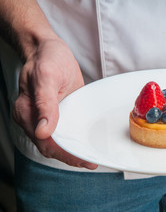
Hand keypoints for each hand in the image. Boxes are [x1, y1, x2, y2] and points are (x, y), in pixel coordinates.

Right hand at [13, 38, 97, 168]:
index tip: (83, 160)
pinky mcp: (56, 113)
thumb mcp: (47, 76)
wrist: (50, 49)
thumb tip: (43, 131)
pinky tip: (85, 142)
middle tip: (91, 162)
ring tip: (90, 157)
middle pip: (51, 147)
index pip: (45, 142)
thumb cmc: (47, 59)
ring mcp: (44, 117)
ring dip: (72, 151)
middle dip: (70, 157)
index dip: (65, 154)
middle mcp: (33, 119)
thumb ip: (44, 104)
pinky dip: (73, 139)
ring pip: (57, 142)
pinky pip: (63, 131)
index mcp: (27, 112)